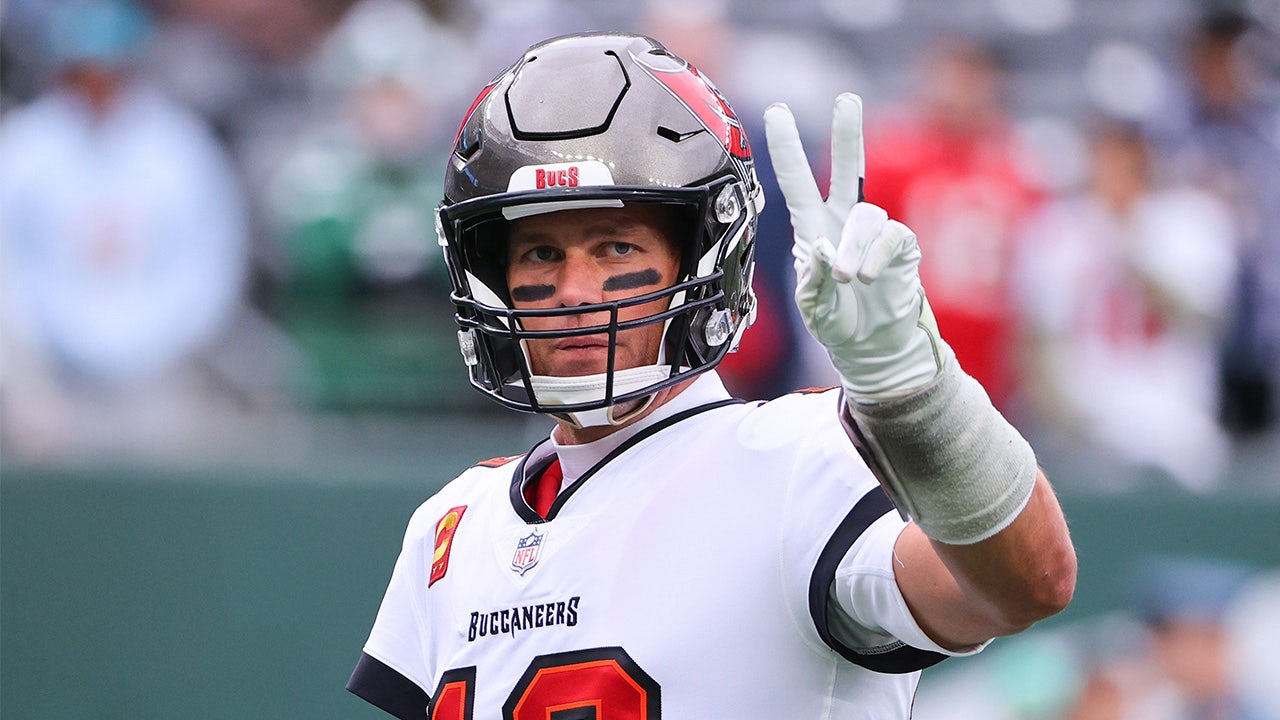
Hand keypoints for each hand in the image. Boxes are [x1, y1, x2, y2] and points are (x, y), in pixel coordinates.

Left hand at [763, 93, 946, 398]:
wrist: (874, 348)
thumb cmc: (838, 324)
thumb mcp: (813, 309)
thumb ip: (812, 282)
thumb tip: (823, 246)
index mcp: (814, 229)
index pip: (798, 182)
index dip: (788, 148)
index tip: (777, 111)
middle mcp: (844, 222)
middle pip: (849, 167)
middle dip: (849, 133)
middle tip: (848, 100)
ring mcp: (875, 233)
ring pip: (865, 215)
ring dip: (853, 246)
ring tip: (847, 278)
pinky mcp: (902, 245)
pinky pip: (890, 236)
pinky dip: (875, 257)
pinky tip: (868, 278)